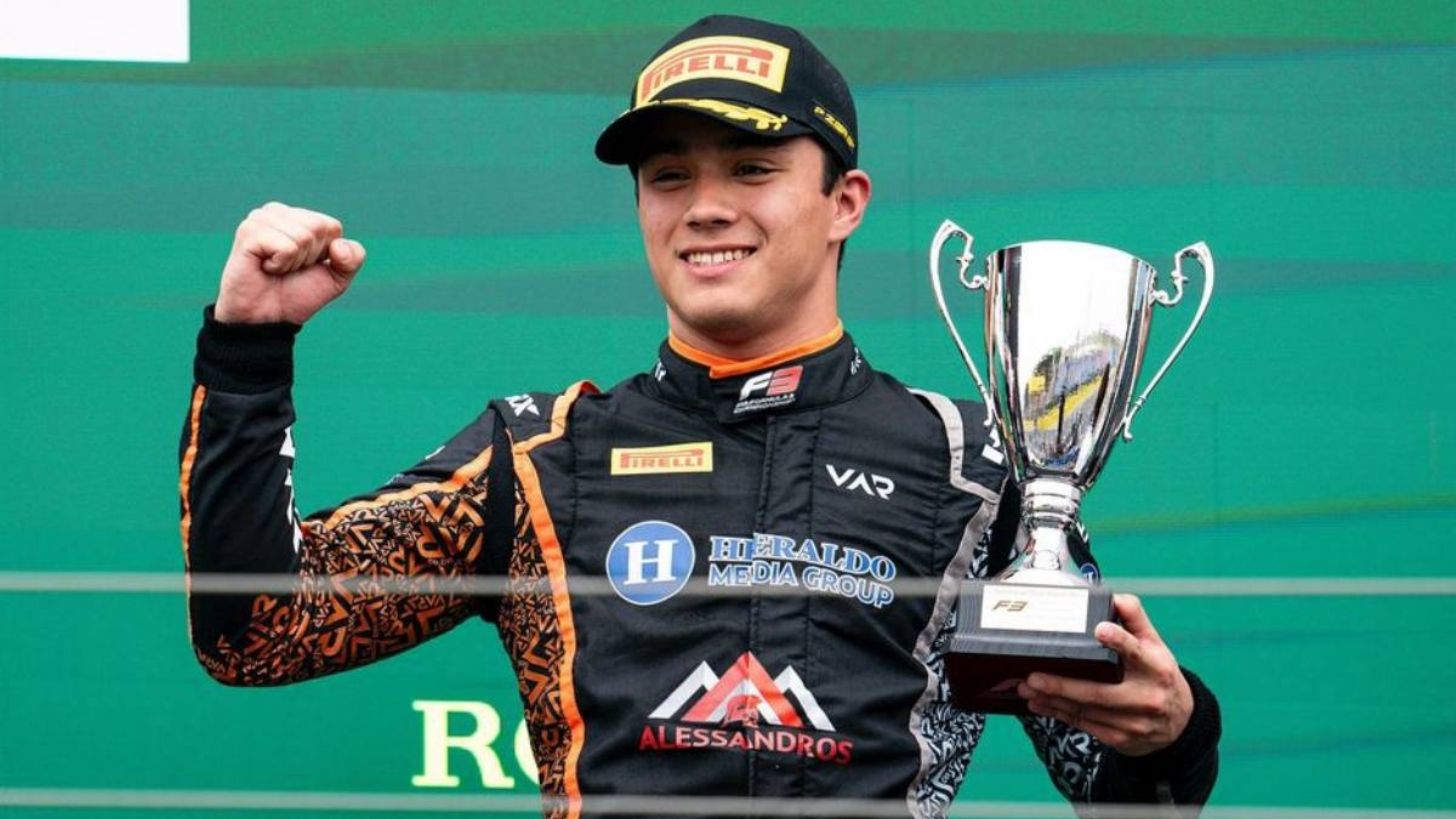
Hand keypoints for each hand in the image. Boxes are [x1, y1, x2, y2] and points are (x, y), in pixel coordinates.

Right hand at [215, 202, 365, 324]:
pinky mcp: (248, 232)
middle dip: (309, 256)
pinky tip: (265, 267)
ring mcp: (260, 219)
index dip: (325, 253)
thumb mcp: (337, 278)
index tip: (305, 265)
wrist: (268, 318)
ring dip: (294, 262)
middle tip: (289, 268)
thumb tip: (338, 245)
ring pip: (303, 236)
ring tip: (276, 268)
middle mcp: (277, 212)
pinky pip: (286, 247)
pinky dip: (280, 264)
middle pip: (318, 227)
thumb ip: (353, 258)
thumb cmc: (298, 294)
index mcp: (298, 217)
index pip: (331, 226)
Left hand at [1018, 593, 1192, 756]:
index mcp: (1156, 668)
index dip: (1119, 641)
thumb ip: (1135, 618)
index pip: (1136, 652)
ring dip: (1053, 699)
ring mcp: (1134, 721)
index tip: (1099, 629)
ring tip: (1027, 687)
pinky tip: (1039, 704)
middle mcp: (1146, 696)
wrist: (1179, 721)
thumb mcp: (1155, 645)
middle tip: (1034, 676)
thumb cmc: (1158, 675)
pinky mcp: (1120, 738)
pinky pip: (1085, 724)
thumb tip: (1114, 597)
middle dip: (1063, 685)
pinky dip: (1059, 714)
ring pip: (1087, 711)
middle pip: (1100, 692)